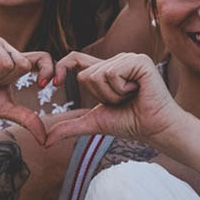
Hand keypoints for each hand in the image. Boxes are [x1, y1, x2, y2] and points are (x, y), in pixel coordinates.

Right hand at [0, 30, 53, 141]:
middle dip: (3, 80)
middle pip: (22, 64)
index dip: (49, 69)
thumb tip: (45, 138)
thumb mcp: (3, 107)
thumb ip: (26, 118)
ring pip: (7, 60)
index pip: (42, 58)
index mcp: (14, 61)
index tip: (44, 86)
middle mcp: (5, 47)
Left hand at [47, 53, 187, 143]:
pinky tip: (138, 91)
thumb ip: (69, 127)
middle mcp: (116, 60)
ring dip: (112, 95)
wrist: (155, 129)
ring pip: (98, 75)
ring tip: (131, 96)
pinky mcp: (139, 61)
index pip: (75, 59)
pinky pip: (112, 73)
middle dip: (100, 96)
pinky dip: (122, 90)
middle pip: (85, 75)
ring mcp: (128, 58)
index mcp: (105, 71)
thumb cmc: (130, 124)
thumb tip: (44, 140)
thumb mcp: (93, 123)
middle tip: (122, 100)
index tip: (52, 85)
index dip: (61, 67)